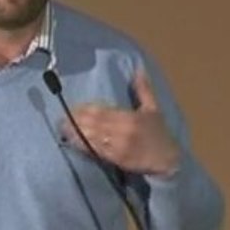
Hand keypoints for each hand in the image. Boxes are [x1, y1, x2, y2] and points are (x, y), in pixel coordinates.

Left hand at [61, 69, 179, 175]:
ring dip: (76, 134)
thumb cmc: (160, 134)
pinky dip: (84, 146)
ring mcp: (119, 146)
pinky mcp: (117, 159)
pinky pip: (97, 151)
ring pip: (93, 137)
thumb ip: (144, 90)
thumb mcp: (154, 109)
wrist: (168, 160)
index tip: (72, 107)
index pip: (102, 111)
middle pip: (94, 124)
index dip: (85, 110)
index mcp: (130, 117)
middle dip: (76, 121)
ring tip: (62, 129)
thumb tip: (138, 69)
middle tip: (61, 118)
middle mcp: (123, 130)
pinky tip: (73, 143)